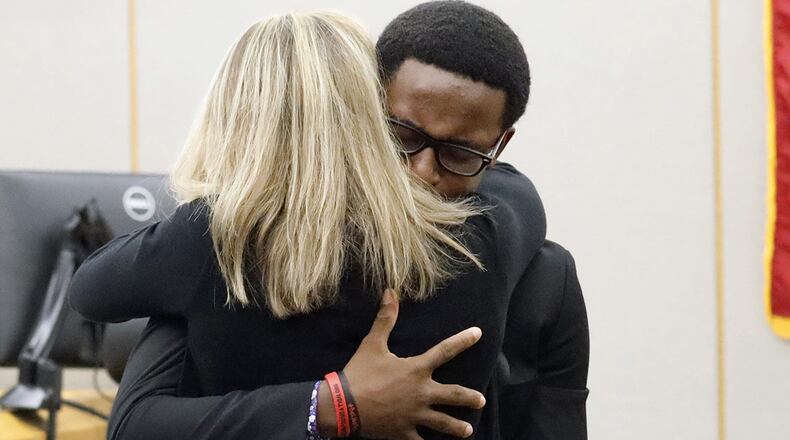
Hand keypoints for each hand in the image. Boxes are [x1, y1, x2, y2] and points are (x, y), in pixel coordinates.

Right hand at [317, 289, 484, 439]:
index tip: (478, 334)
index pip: (446, 351)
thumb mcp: (372, 343)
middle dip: (470, 398)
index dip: (463, 340)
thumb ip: (385, 319)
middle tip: (481, 401)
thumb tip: (391, 292)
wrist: (343, 405)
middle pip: (454, 395)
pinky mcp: (403, 432)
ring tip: (467, 431)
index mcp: (416, 369)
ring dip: (457, 428)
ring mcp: (414, 415)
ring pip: (443, 423)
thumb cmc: (360, 373)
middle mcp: (421, 393)